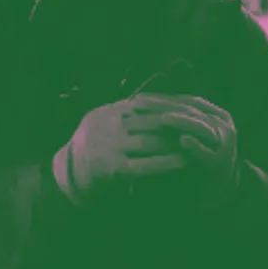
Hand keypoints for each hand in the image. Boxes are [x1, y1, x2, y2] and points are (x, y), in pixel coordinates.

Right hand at [52, 98, 186, 204]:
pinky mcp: (114, 169)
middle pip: (151, 122)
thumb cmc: (94, 142)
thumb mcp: (104, 118)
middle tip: (198, 125)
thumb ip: (125, 109)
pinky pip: (145, 165)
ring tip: (195, 143)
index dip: (168, 106)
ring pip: (150, 142)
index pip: (145, 104)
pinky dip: (166, 163)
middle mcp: (111, 126)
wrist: (69, 170)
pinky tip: (182, 163)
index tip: (188, 108)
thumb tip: (151, 98)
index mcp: (111, 111)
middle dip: (176, 124)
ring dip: (175, 143)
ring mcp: (112, 146)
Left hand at [128, 93, 240, 210]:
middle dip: (165, 106)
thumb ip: (172, 118)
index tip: (138, 97)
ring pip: (202, 127)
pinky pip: (208, 154)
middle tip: (142, 103)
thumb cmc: (193, 158)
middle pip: (191, 111)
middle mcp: (222, 125)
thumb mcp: (185, 134)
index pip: (185, 101)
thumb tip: (138, 101)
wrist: (217, 190)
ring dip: (183, 121)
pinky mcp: (222, 163)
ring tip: (164, 118)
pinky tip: (184, 141)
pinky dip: (196, 147)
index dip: (162, 98)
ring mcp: (224, 143)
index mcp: (214, 114)